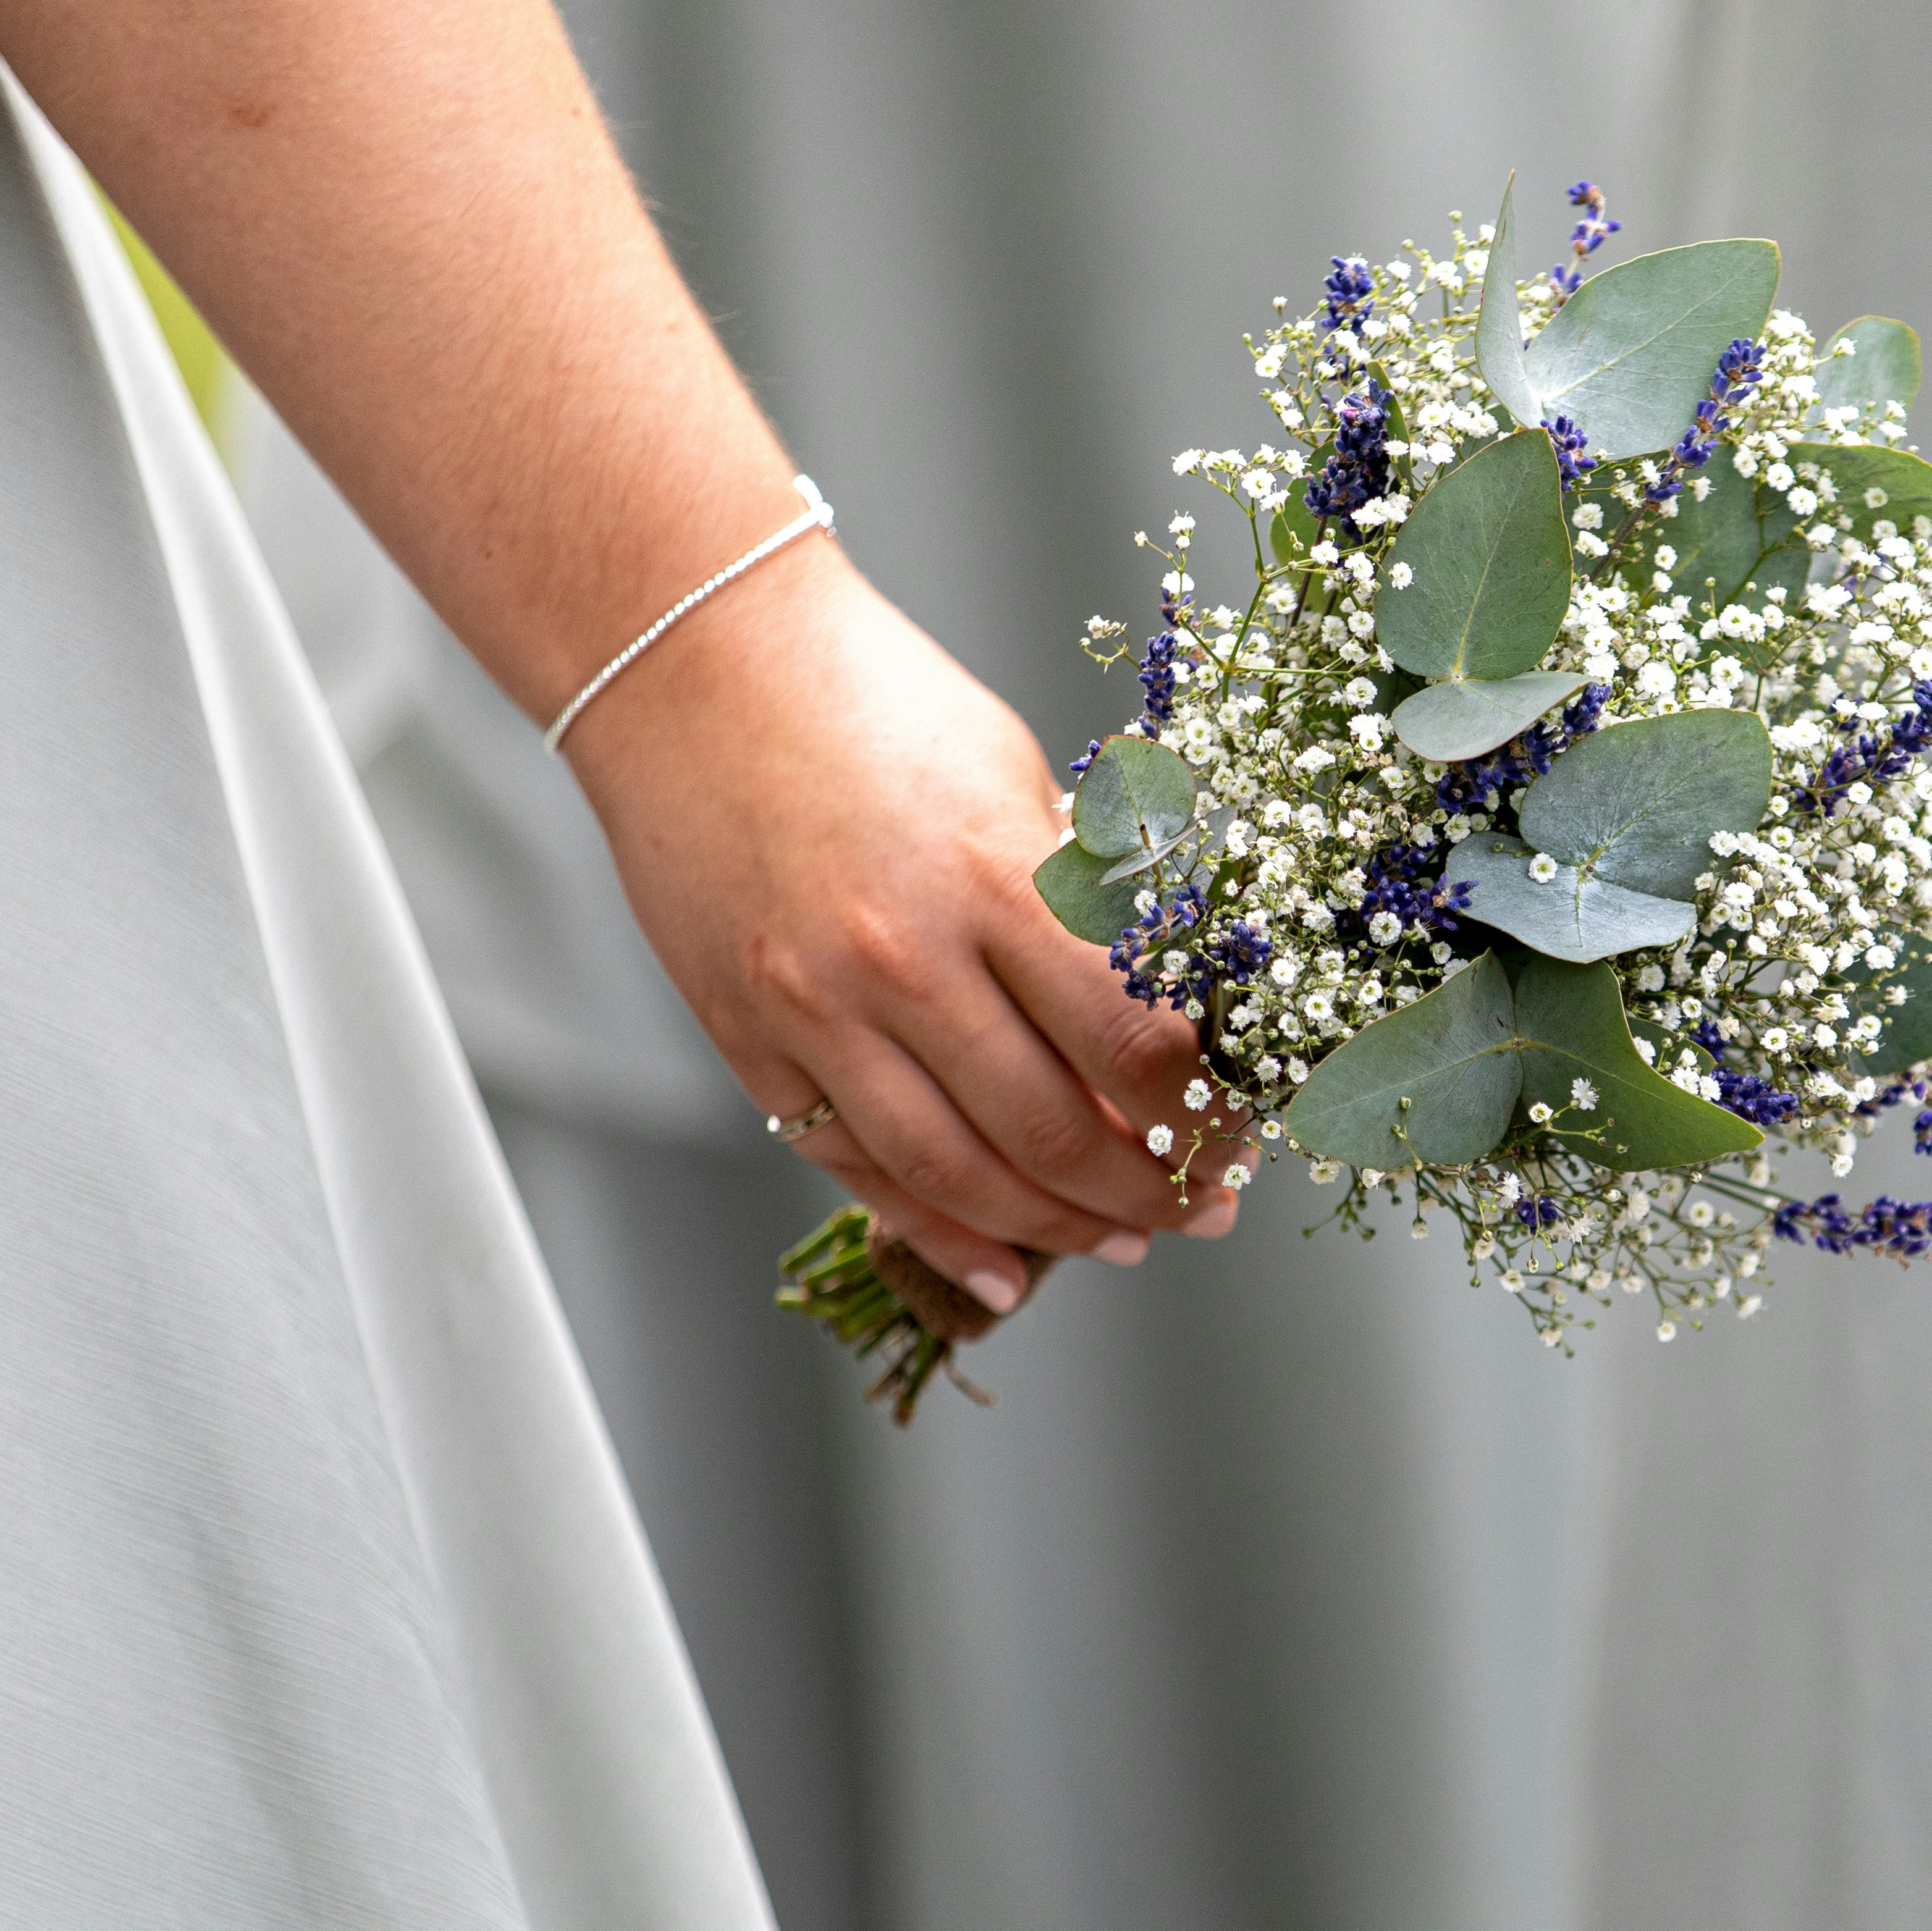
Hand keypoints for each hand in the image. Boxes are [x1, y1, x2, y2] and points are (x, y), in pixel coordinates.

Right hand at [564, 546, 1250, 1311]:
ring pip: (960, 1176)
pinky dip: (938, 1233)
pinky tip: (1003, 1267)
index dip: (1203, 1113)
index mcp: (991, 878)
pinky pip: (857, 1169)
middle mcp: (902, 960)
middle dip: (1154, 1192)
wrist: (688, 663)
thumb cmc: (871, 702)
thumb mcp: (1016, 776)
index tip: (1243, 1133)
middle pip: (1056, 1133)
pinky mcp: (750, 1041)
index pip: (1133, 1044)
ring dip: (1061, 1230)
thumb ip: (1083, 900)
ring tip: (1127, 1240)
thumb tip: (1168, 1016)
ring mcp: (815, 1011)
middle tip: (1207, 1205)